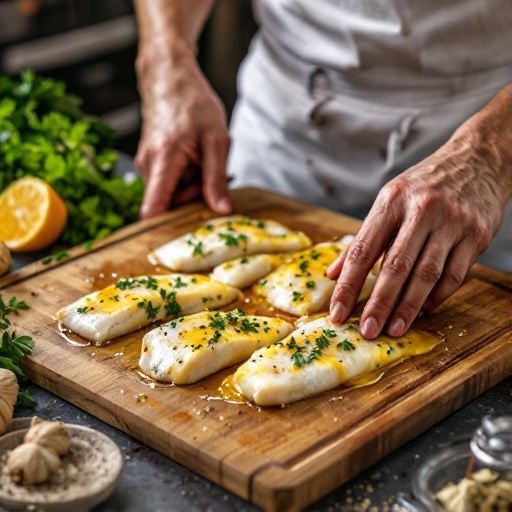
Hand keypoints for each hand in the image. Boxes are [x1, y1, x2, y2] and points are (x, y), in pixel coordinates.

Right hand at [135, 43, 231, 218]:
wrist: (170, 78)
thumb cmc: (194, 104)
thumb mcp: (217, 141)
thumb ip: (217, 179)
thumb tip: (221, 211)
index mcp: (164, 160)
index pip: (154, 209)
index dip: (165, 230)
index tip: (184, 239)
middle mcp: (148, 166)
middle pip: (172, 203)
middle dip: (197, 195)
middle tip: (216, 172)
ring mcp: (147, 165)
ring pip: (174, 193)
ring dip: (194, 184)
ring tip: (205, 158)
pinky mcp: (150, 163)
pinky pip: (171, 182)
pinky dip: (187, 176)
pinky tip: (196, 158)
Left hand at [327, 119, 510, 338]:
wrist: (477, 159)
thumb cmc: (424, 185)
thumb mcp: (388, 202)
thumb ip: (362, 240)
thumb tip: (333, 274)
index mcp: (391, 201)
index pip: (363, 250)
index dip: (348, 285)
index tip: (337, 312)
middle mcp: (421, 209)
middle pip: (395, 266)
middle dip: (379, 303)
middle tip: (367, 331)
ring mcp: (452, 222)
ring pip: (426, 274)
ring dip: (408, 307)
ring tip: (394, 329)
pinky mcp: (477, 234)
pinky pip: (455, 274)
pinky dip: (437, 296)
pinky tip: (423, 309)